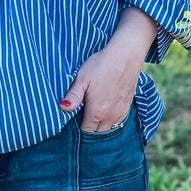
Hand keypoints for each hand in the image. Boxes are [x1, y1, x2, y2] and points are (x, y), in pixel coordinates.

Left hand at [60, 7, 156, 131]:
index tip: (73, 125)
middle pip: (98, 134)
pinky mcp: (128, 106)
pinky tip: (105, 112)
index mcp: (96, 113)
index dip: (79, 132)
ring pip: (109, 129)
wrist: (126, 56)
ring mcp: (120, 113)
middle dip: (89, 132)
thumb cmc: (101, 66)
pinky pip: (118, 122)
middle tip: (81, 122)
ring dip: (100, 128)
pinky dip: (110, 122)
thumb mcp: (82, 79)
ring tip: (92, 119)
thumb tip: (62, 109)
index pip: (86, 133)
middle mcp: (110, 117)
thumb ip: (73, 97)